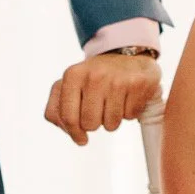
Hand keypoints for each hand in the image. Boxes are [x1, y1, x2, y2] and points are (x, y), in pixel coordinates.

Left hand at [43, 52, 162, 145]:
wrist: (125, 55)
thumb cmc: (94, 77)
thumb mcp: (69, 86)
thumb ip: (56, 110)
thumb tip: (70, 131)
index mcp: (73, 75)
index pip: (68, 117)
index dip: (74, 133)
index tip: (81, 138)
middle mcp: (95, 76)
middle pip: (90, 124)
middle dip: (94, 124)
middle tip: (99, 110)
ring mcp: (118, 79)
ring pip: (111, 124)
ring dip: (112, 120)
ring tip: (113, 103)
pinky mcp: (139, 84)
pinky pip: (131, 116)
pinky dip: (129, 112)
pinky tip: (126, 98)